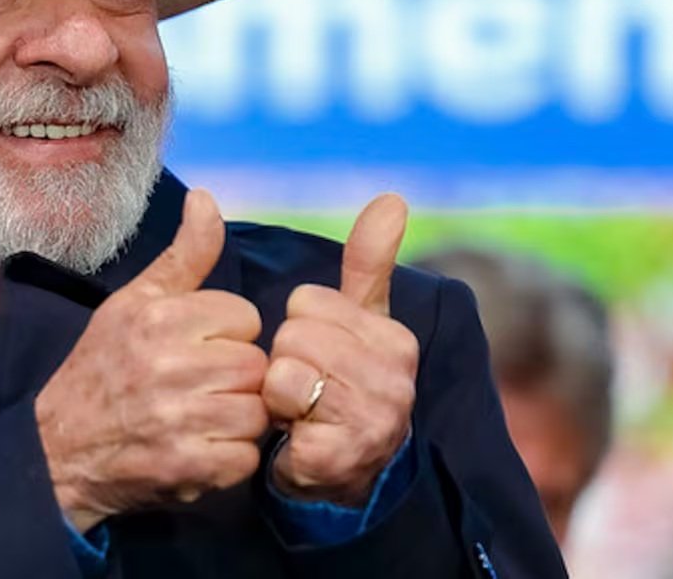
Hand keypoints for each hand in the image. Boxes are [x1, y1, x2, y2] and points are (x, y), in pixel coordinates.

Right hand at [35, 190, 269, 531]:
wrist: (58, 450)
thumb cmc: (101, 368)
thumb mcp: (134, 302)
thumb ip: (183, 254)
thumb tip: (206, 197)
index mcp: (159, 318)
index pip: (244, 316)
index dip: (227, 335)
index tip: (199, 349)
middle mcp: (169, 365)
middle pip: (255, 365)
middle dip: (236, 377)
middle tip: (203, 387)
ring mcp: (179, 420)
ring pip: (257, 411)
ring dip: (238, 419)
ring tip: (205, 418)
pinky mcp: (187, 469)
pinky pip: (245, 458)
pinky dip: (231, 460)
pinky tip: (203, 450)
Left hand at [263, 193, 418, 507]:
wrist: (341, 473)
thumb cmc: (344, 384)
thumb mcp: (357, 321)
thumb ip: (369, 262)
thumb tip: (393, 198)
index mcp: (396, 340)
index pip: (307, 302)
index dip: (298, 327)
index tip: (318, 356)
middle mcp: (394, 381)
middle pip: (293, 335)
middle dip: (285, 360)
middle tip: (306, 386)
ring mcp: (371, 422)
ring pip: (284, 373)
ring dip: (278, 393)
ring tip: (301, 409)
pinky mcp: (339, 456)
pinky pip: (278, 412)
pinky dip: (277, 424)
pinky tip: (298, 435)